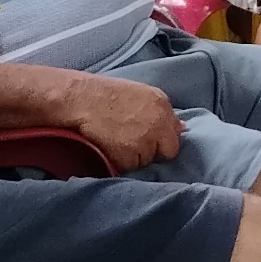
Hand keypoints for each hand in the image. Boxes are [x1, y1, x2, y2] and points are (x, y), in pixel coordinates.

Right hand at [57, 72, 185, 172]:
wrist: (78, 100)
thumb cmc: (102, 94)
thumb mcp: (139, 93)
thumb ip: (160, 111)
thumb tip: (182, 127)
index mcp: (163, 104)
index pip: (175, 133)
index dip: (161, 139)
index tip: (149, 138)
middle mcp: (160, 124)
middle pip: (168, 151)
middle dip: (154, 151)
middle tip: (131, 143)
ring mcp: (146, 142)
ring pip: (146, 161)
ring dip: (134, 157)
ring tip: (115, 141)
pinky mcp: (131, 157)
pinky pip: (130, 168)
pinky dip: (120, 163)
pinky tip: (109, 148)